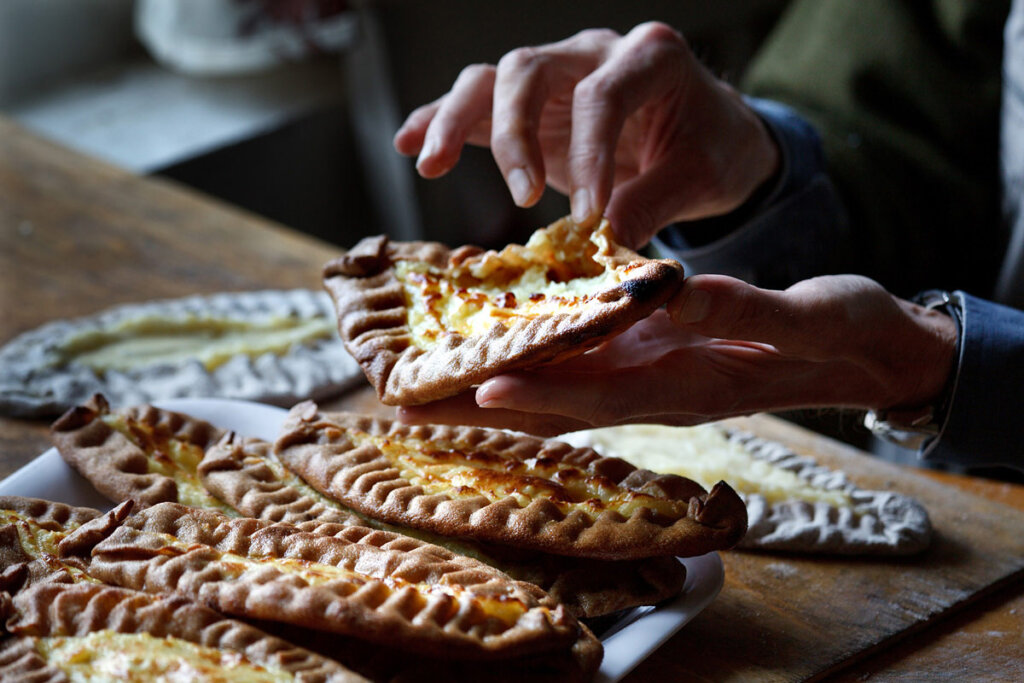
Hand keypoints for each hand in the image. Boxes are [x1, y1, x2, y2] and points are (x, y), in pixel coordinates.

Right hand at [393, 22, 778, 248]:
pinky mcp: (531, 107)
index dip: (589, 154)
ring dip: (456, 120)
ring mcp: (558, 76)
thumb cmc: (711, 148)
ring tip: (428, 164)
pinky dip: (440, 119)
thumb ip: (655, 203)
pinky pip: (478, 103)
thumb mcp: (701, 177)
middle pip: (530, 69)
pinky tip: (409, 144)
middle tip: (524, 195)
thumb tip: (607, 244)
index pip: (601, 96)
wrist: (707, 135)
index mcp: (650, 57)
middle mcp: (594, 53)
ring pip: (492, 78)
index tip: (588, 217)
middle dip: (515, 133)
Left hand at [397, 275, 957, 436]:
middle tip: (415, 403)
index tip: (479, 386)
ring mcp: (650, 378)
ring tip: (431, 384)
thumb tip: (680, 294)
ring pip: (560, 392)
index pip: (602, 396)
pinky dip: (533, 361)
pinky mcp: (652, 360)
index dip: (541, 392)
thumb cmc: (843, 335)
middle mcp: (656, 390)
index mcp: (689, 385)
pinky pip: (581, 368)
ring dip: (495, 389)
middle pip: (559, 405)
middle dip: (487, 405)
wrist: (861, 353)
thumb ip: (747, 310)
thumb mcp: (807, 316)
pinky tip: (499, 348)